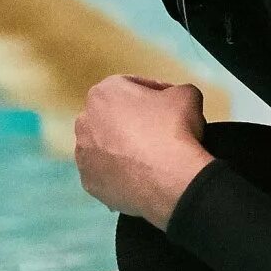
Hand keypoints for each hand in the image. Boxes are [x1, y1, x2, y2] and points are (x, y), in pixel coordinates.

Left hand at [73, 75, 214, 228]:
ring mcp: (84, 156)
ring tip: (149, 158)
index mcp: (103, 92)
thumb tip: (174, 99)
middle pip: (112, 118)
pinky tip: (141, 177)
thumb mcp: (187, 94)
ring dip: (123, 149)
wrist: (171, 180)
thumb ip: (175, 90)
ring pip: (105, 147)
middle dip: (133, 122)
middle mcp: (84, 122)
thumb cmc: (175, 129)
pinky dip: (120, 174)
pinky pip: (106, 174)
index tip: (170, 105)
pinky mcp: (89, 183)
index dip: (155, 94)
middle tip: (159, 132)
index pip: (131, 87)